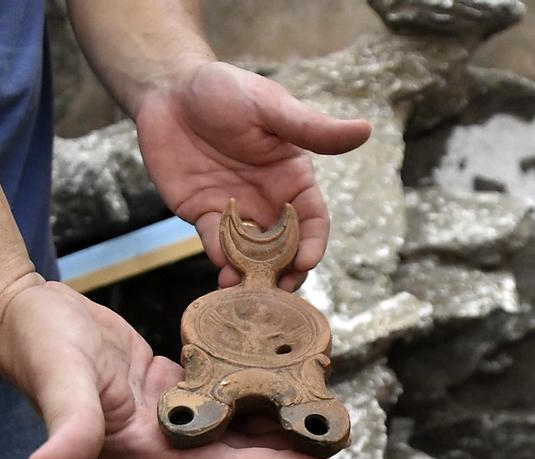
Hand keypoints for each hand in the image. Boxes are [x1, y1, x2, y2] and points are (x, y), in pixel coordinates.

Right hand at [0, 279, 334, 458]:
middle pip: (233, 455)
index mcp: (138, 450)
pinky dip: (247, 395)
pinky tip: (275, 384)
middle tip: (336, 441)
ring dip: (271, 425)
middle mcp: (155, 441)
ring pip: (228, 428)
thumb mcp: (59, 380)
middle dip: (284, 452)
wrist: (19, 313)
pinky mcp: (162, 389)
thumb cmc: (38, 343)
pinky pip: (216, 398)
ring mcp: (160, 417)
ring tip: (318, 416)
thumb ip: (65, 426)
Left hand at [134, 61, 370, 290]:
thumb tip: (365, 130)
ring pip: (252, 255)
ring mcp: (236, 211)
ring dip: (252, 275)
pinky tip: (221, 267)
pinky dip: (221, 259)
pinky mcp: (203, 215)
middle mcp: (269, 200)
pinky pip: (217, 245)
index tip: (305, 261)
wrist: (169, 90)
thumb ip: (312, 129)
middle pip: (285, 248)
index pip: (313, 221)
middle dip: (285, 273)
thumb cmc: (226, 90)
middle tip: (277, 292)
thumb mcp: (271, 107)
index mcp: (293, 178)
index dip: (313, 243)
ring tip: (245, 289)